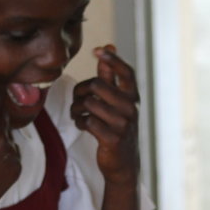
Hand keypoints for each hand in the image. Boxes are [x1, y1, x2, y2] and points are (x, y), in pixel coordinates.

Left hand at [71, 45, 139, 184]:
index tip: (96, 50)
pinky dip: (79, 122)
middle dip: (80, 91)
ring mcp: (123, 124)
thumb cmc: (117, 127)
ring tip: (77, 113)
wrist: (123, 164)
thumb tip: (108, 45)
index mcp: (133, 97)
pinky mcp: (112, 139)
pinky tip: (82, 124)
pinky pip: (87, 121)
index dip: (112, 58)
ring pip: (89, 103)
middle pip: (97, 85)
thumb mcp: (117, 102)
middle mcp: (131, 109)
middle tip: (77, 100)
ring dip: (76, 108)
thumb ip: (111, 75)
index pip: (126, 72)